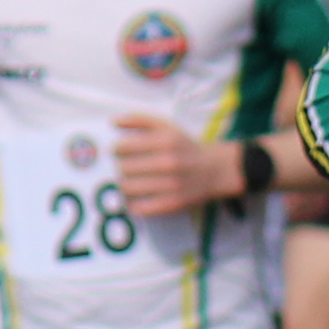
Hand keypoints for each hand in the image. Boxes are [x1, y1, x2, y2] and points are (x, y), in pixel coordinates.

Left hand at [105, 116, 243, 220]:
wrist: (215, 170)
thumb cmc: (185, 147)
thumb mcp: (166, 126)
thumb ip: (139, 120)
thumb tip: (113, 121)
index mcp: (165, 141)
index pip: (123, 147)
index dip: (118, 150)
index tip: (122, 152)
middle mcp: (168, 162)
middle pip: (123, 168)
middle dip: (122, 167)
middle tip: (129, 167)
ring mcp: (170, 185)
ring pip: (128, 188)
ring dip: (125, 185)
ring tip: (132, 182)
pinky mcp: (171, 204)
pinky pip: (139, 207)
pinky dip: (133, 204)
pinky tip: (138, 197)